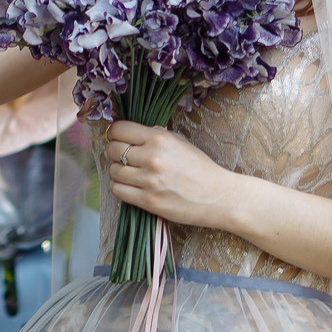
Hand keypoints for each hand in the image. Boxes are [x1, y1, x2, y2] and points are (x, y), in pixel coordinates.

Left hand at [104, 122, 241, 229]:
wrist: (218, 196)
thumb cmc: (200, 168)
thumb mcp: (179, 142)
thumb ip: (154, 135)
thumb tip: (129, 133)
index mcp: (158, 138)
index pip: (119, 130)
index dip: (115, 134)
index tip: (119, 138)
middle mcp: (152, 157)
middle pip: (112, 150)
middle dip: (114, 152)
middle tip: (123, 157)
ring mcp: (149, 180)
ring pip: (113, 171)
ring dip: (118, 171)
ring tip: (130, 173)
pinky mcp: (148, 201)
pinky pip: (117, 190)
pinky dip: (120, 187)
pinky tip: (130, 186)